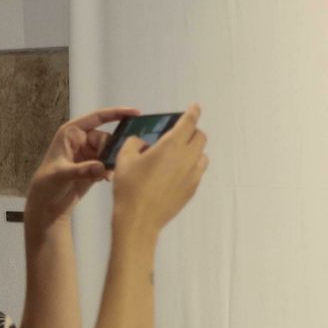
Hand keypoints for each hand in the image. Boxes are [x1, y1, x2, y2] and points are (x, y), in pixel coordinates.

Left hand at [24, 106, 138, 227]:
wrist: (47, 203)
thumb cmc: (46, 183)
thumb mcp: (61, 174)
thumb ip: (82, 170)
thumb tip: (102, 167)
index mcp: (72, 133)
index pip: (97, 118)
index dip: (116, 113)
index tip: (135, 113)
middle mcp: (82, 140)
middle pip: (106, 138)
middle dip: (112, 149)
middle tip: (112, 164)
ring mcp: (89, 153)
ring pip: (110, 151)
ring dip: (112, 161)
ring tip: (108, 174)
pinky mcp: (95, 166)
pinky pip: (110, 163)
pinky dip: (111, 170)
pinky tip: (106, 179)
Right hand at [110, 104, 208, 233]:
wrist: (139, 220)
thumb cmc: (129, 188)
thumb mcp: (124, 158)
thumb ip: (135, 143)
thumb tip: (143, 143)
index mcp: (171, 146)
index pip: (188, 123)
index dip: (193, 112)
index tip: (195, 107)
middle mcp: (186, 158)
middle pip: (200, 137)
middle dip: (192, 131)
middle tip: (180, 134)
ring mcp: (192, 176)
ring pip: (202, 155)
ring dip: (194, 150)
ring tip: (179, 154)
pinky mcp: (192, 190)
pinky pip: (198, 172)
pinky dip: (192, 166)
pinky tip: (177, 172)